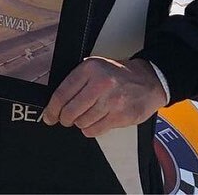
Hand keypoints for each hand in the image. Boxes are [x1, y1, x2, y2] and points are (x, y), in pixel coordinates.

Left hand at [42, 57, 167, 137]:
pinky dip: (90, 129)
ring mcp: (112, 101)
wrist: (148, 81)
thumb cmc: (118, 75)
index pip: (62, 93)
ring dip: (79, 123)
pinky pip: (95, 130)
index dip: (52, 108)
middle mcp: (101, 84)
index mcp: (90, 69)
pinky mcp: (120, 116)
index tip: (49, 115)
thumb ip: (77, 80)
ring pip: (82, 122)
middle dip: (64, 118)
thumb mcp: (95, 67)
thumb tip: (55, 101)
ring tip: (85, 116)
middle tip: (64, 119)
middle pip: (70, 110)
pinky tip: (94, 122)